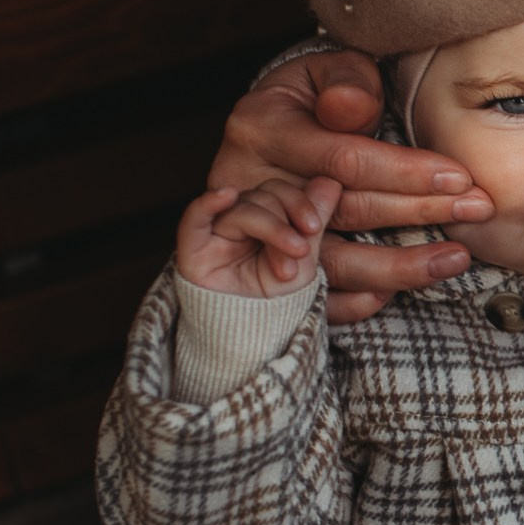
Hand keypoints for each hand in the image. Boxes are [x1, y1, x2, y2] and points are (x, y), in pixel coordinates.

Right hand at [177, 177, 340, 299]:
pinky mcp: (193, 251)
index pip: (278, 191)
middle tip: (299, 253)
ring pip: (239, 209)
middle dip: (283, 223)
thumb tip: (331, 183)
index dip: (298, 201)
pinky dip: (208, 203)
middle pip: (260, 196)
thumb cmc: (279, 304)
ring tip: (285, 268)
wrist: (257, 341)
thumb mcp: (305, 261)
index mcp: (265, 221)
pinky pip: (193, 218)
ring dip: (268, 229)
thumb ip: (315, 220)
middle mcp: (238, 224)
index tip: (313, 227)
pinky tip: (225, 195)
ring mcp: (215, 235)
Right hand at [209, 47, 493, 327]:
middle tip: (477, 212)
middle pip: (344, 211)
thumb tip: (352, 106)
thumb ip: (346, 80)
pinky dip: (351, 300)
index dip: (405, 172)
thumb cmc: (314, 93)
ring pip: (328, 261)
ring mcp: (257, 229)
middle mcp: (251, 184)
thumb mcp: (325, 69)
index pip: (344, 160)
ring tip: (453, 260)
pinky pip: (307, 295)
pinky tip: (394, 293)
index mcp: (263, 129)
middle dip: (417, 213)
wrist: (274, 124)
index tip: (460, 178)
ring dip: (395, 267)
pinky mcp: (266, 259)